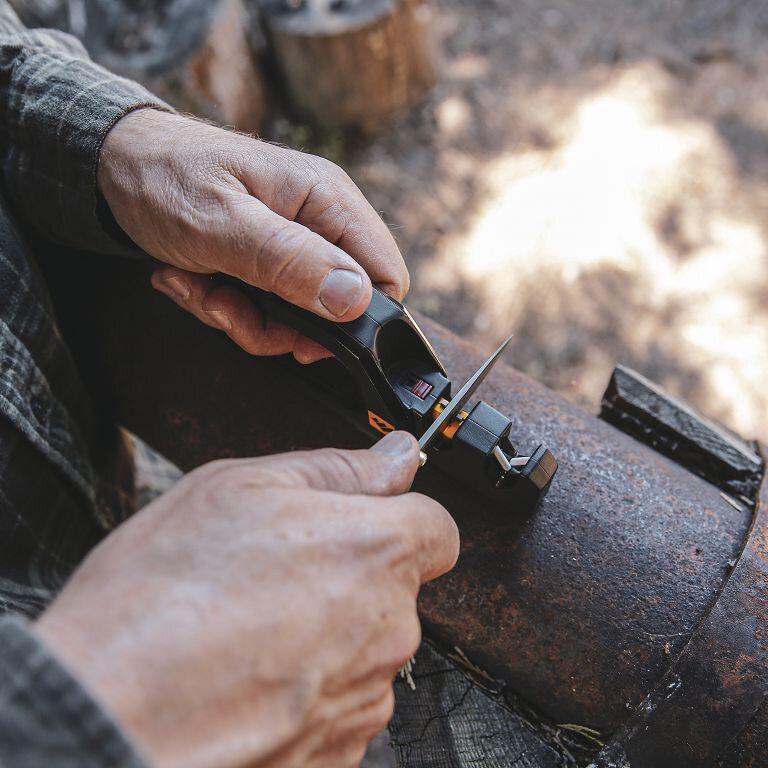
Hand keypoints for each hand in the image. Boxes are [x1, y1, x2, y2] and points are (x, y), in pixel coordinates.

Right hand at [34, 432, 458, 767]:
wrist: (109, 714)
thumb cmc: (163, 601)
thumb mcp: (239, 487)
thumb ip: (334, 468)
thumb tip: (395, 455)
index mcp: (376, 551)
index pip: (435, 526)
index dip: (395, 517)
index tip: (356, 521)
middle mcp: (388, 628)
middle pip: (394, 586)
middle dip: (347, 572)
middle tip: (272, 572)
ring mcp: (364, 698)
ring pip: (365, 645)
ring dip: (325, 632)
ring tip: (247, 627)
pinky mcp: (336, 752)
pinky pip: (339, 701)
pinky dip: (306, 687)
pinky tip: (247, 674)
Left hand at [97, 109, 408, 363]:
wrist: (115, 167)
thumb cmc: (165, 180)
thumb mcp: (221, 225)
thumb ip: (288, 260)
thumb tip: (355, 300)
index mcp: (327, 201)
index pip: (385, 274)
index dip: (355, 320)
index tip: (299, 339)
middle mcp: (320, 224)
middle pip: (337, 308)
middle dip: (278, 324)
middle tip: (223, 305)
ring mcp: (293, 247)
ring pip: (296, 320)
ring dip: (240, 319)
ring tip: (196, 287)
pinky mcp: (267, 264)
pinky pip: (264, 312)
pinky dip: (223, 309)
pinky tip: (187, 281)